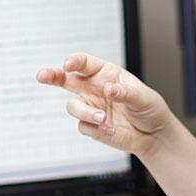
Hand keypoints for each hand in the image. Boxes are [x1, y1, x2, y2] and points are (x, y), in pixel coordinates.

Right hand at [36, 53, 172, 156]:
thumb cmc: (149, 109)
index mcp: (106, 74)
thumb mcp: (143, 97)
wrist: (153, 134)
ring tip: (102, 119)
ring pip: (73, 106)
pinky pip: (83, 126)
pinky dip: (95, 129)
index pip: (85, 64)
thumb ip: (125, 93)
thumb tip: (109, 89)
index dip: (75, 61)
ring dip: (85, 112)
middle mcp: (94, 88)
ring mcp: (91, 107)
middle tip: (42, 75)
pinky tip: (111, 130)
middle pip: (66, 79)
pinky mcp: (91, 126)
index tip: (68, 64)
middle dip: (52, 76)